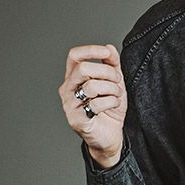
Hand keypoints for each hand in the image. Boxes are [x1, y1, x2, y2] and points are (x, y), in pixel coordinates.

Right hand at [58, 44, 125, 163]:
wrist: (111, 136)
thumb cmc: (109, 109)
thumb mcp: (114, 83)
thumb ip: (112, 65)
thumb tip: (109, 48)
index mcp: (74, 77)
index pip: (74, 56)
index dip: (90, 50)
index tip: (107, 53)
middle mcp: (68, 89)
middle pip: (83, 69)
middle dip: (106, 72)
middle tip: (117, 81)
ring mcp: (69, 104)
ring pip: (91, 86)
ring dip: (112, 89)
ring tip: (117, 96)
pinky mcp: (76, 119)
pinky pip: (95, 104)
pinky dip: (110, 102)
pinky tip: (112, 106)